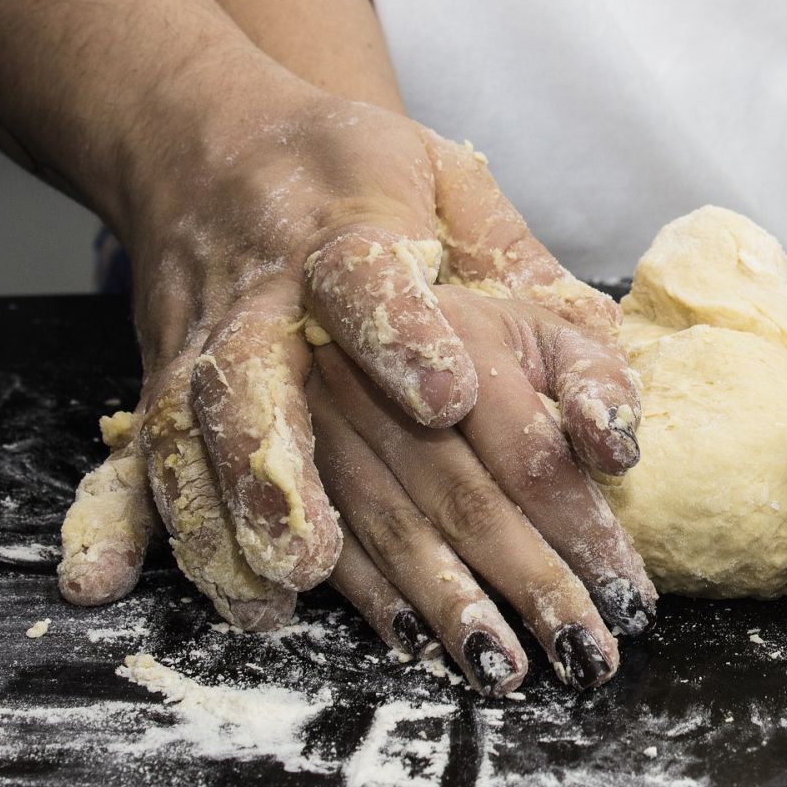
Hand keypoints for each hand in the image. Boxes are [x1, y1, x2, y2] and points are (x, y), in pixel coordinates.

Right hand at [56, 85, 627, 628]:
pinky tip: (271, 609)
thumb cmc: (366, 184)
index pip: (372, 285)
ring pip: (250, 456)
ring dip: (317, 547)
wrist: (210, 155)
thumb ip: (549, 309)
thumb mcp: (466, 201)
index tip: (448, 399)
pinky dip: (225, 549)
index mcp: (354, 234)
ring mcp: (214, 358)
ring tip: (404, 631)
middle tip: (525, 618)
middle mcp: (276, 303)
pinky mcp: (173, 402)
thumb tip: (613, 440)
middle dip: (434, 524)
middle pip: (334, 413)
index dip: (407, 339)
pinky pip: (186, 481)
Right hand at [311, 285, 653, 693]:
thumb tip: (621, 452)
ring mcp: (320, 425)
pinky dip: (375, 599)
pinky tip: (418, 644)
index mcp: (462, 336)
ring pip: (394, 531)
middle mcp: (380, 379)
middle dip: (532, 585)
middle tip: (587, 654)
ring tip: (507, 671)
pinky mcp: (285, 465)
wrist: (343, 295)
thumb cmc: (477, 330)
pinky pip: (331, 543)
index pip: (531, 453)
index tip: (630, 594)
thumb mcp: (545, 328)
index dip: (582, 529)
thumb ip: (596, 380)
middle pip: (467, 500)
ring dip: (452, 609)